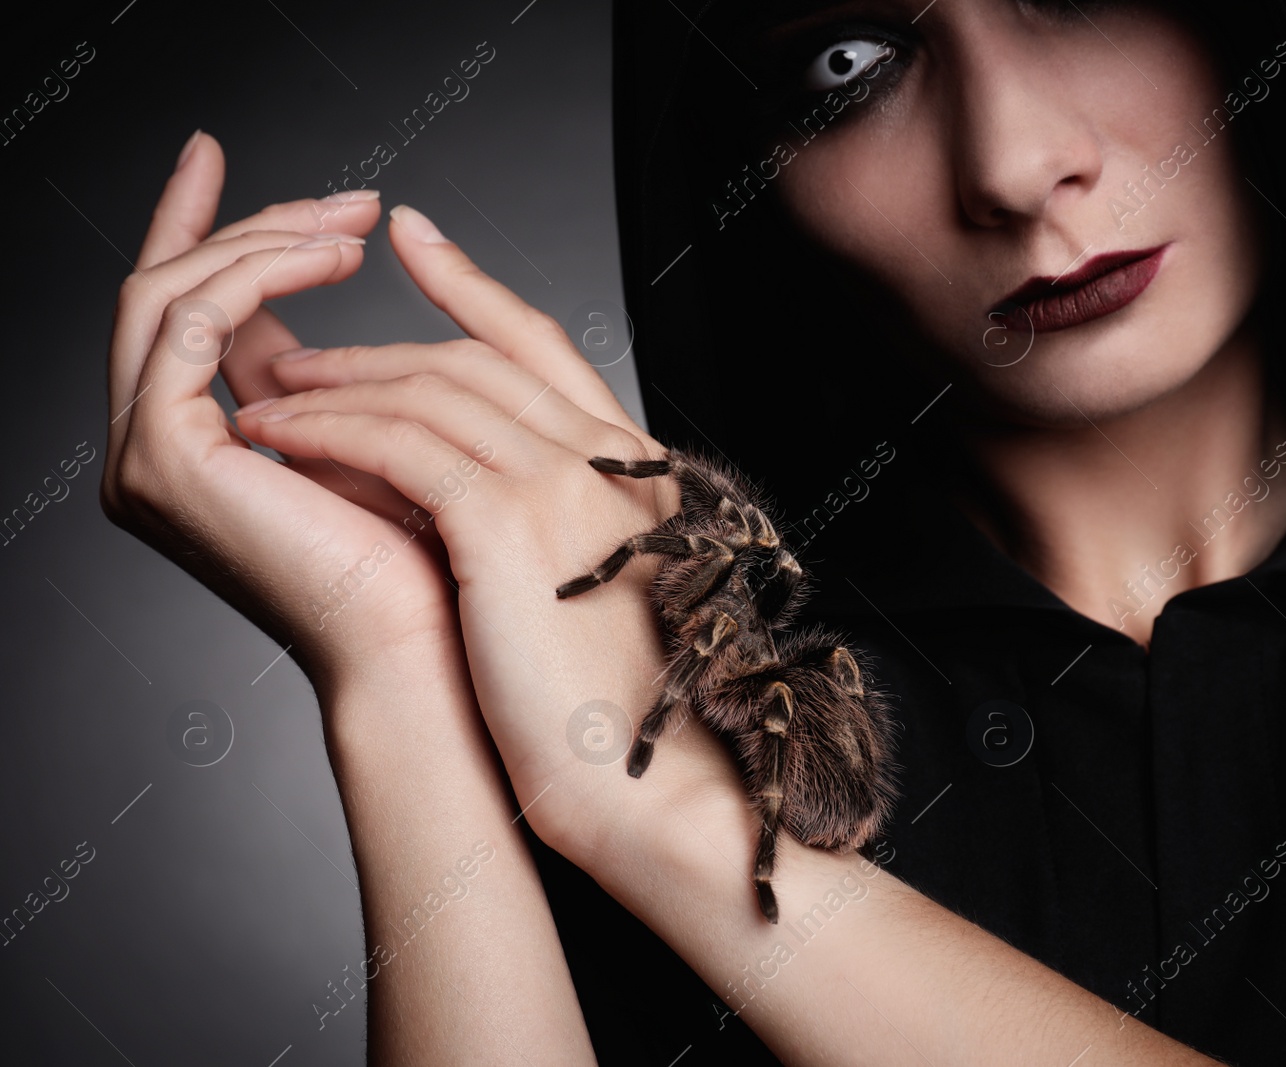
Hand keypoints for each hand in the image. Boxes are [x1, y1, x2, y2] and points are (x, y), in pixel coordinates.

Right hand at [102, 133, 463, 697]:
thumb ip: (312, 369)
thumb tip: (308, 283)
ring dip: (265, 245)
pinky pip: (190, 327)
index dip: (191, 226)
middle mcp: (152, 450)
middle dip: (247, 225)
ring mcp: (145, 456)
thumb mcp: (360, 430)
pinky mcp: (166, 456)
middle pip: (164, 293)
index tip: (215, 153)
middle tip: (344, 198)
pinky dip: (255, 281)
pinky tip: (330, 265)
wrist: (430, 642)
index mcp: (194, 446)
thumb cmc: (420, 558)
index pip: (178, 312)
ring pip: (170, 296)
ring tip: (351, 229)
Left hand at [235, 204, 751, 861]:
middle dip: (376, 342)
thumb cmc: (624, 711)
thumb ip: (558, 524)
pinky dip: (326, 428)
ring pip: (428, 387)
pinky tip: (275, 434)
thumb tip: (469, 506)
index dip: (473, 284)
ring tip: (269, 395)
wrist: (656, 784)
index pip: (542, 344)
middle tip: (299, 352)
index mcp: (633, 464)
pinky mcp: (510, 520)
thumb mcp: (597, 591)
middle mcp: (606, 453)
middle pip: (473, 357)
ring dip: (335, 381)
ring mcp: (564, 478)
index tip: (417, 239)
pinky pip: (396, 441)